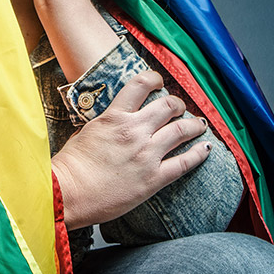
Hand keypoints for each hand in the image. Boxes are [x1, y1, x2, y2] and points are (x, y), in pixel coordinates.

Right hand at [50, 71, 210, 229]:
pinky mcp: (153, 179)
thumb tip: (112, 123)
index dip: (155, 79)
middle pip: (169, 106)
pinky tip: (206, 149)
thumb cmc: (70, 166)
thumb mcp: (85, 133)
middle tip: (180, 108)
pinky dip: (199, 154)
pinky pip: (184, 162)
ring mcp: (146, 154)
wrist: (67, 193)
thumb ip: (104, 125)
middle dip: (178, 104)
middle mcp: (134, 131)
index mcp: (115, 117)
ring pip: (182, 130)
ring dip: (195, 125)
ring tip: (199, 125)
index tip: (159, 82)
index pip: (141, 85)